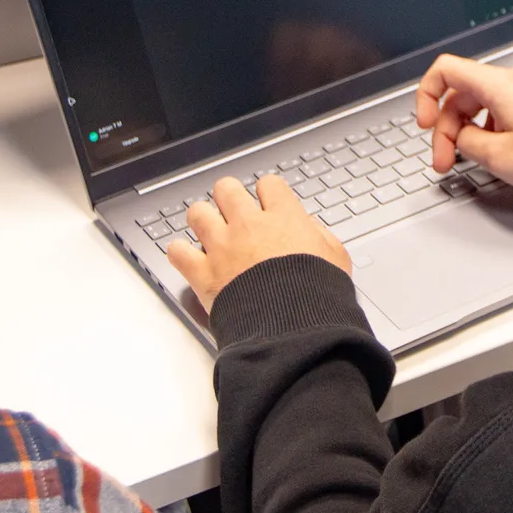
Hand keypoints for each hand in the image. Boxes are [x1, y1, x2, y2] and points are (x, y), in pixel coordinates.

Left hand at [165, 175, 350, 311]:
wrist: (294, 328)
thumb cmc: (318, 296)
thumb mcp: (336, 258)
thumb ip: (319, 236)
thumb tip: (308, 227)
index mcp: (284, 218)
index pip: (268, 184)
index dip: (267, 194)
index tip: (267, 205)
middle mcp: (249, 225)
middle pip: (227, 188)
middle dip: (229, 198)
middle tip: (233, 213)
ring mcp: (222, 247)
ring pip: (197, 212)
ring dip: (202, 221)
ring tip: (209, 232)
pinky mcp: (203, 273)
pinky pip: (177, 251)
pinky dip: (180, 254)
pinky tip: (188, 259)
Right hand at [415, 54, 512, 192]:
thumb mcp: (496, 155)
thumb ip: (465, 142)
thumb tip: (460, 138)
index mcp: (498, 84)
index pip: (445, 70)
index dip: (426, 95)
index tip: (425, 123)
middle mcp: (512, 80)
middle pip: (460, 94)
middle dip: (447, 129)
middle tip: (444, 162)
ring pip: (479, 104)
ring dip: (466, 132)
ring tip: (466, 162)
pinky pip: (499, 110)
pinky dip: (487, 129)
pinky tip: (490, 153)